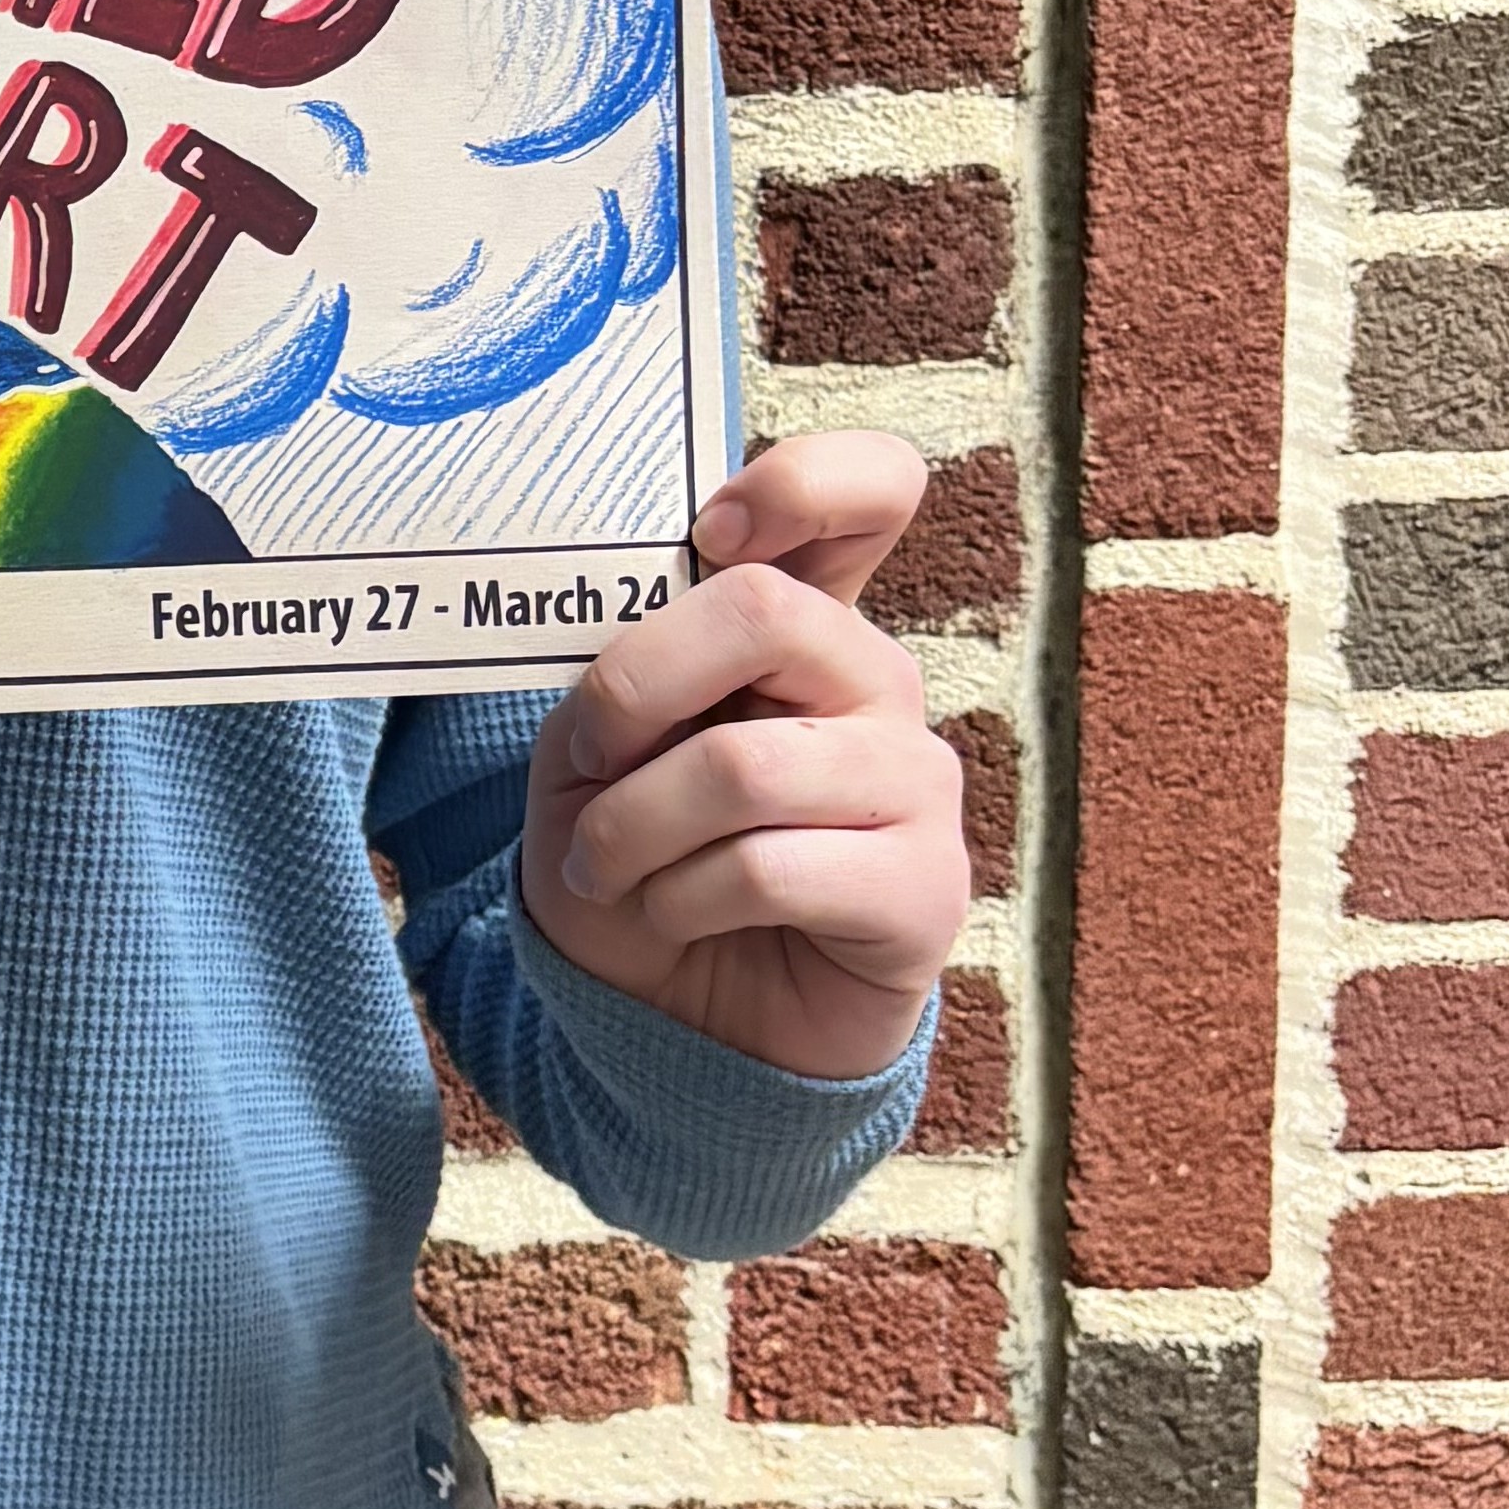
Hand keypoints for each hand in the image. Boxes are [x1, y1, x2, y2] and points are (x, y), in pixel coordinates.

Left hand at [513, 435, 971, 1084]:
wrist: (679, 1026)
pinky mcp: (924, 889)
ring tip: (607, 870)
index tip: (710, 535)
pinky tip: (671, 919)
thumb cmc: (641, 865)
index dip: (800, 482)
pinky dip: (679, 898)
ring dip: (632, 829)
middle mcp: (873, 685)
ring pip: (743, 765)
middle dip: (632, 690)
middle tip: (585, 766)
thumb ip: (621, 681)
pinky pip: (771, 868)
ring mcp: (915, 784)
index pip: (869, 492)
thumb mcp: (593, 756)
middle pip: (767, 610)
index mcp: (800, 625)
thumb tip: (633, 669)